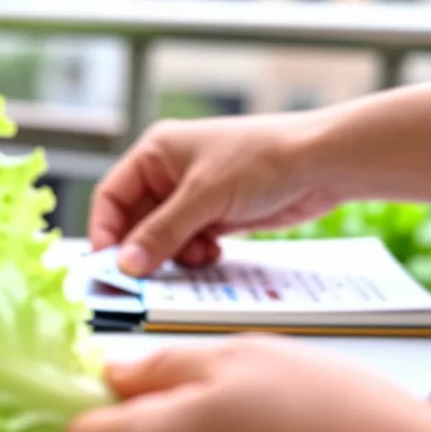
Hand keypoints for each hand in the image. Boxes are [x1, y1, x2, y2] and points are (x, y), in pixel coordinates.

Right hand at [90, 114, 340, 276]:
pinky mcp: (215, 215)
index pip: (111, 196)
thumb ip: (161, 232)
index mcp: (156, 153)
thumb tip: (126, 264)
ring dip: (174, 255)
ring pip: (162, 238)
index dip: (106, 230)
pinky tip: (215, 253)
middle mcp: (168, 173)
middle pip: (135, 221)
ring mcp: (193, 196)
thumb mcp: (205, 197)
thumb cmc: (264, 160)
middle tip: (144, 278)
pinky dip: (195, 255)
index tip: (109, 263)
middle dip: (143, 248)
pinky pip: (188, 244)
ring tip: (198, 256)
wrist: (325, 163)